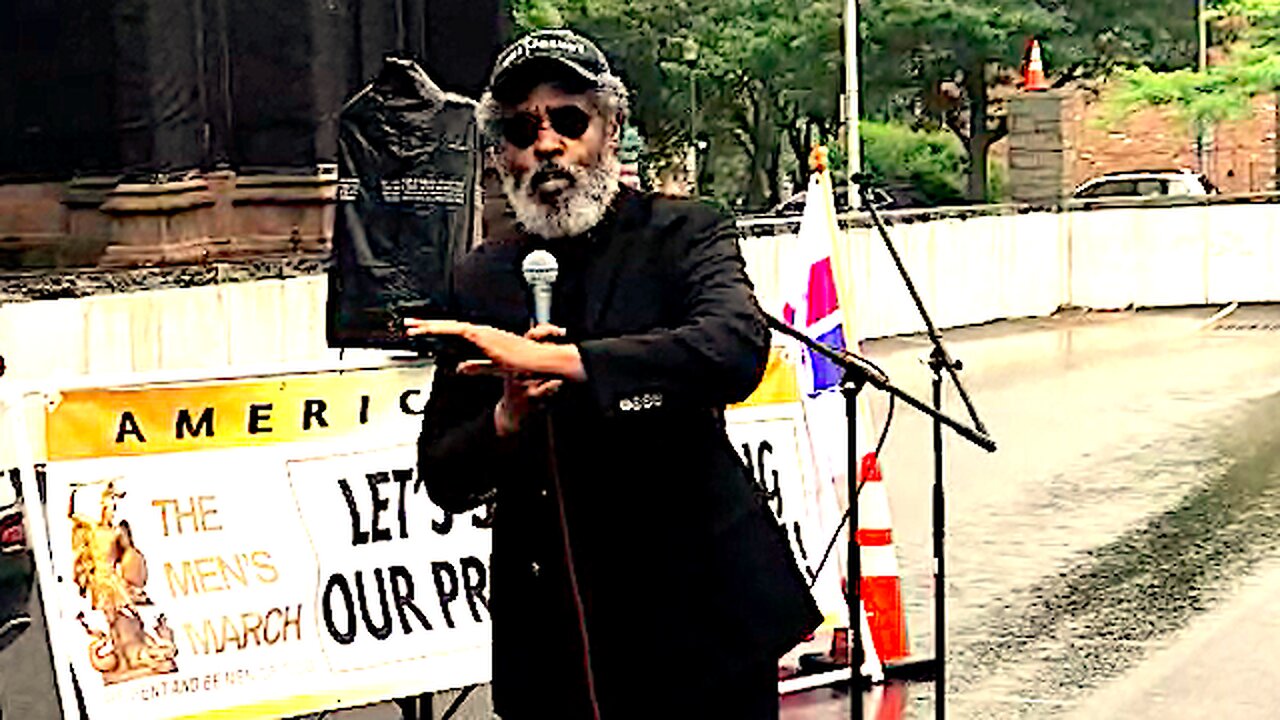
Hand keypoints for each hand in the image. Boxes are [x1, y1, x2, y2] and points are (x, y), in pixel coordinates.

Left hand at [404, 319, 585, 380]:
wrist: (537, 363)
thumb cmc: (522, 364)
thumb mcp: (492, 367)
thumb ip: (476, 368)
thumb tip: (459, 369)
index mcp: (483, 338)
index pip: (455, 332)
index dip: (437, 331)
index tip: (421, 331)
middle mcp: (481, 332)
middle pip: (449, 326)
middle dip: (427, 325)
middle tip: (408, 324)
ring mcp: (481, 332)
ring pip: (450, 326)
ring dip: (430, 326)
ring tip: (412, 327)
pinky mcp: (483, 336)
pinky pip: (458, 330)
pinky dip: (443, 328)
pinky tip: (430, 330)